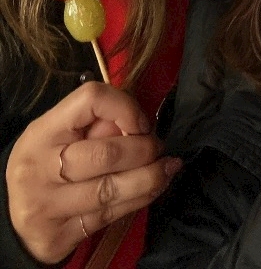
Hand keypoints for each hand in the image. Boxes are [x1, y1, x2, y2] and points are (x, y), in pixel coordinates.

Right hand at [7, 81, 181, 264]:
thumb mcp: (61, 133)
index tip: (141, 122)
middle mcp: (40, 169)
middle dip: (144, 149)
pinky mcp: (57, 237)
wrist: (13, 217)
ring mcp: (47, 207)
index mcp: (42, 132)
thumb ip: (98, 123)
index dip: (125, 107)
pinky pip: (109, 216)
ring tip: (168, 167)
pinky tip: (154, 189)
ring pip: (112, 190)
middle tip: (159, 147)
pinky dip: (139, 200)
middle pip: (107, 153)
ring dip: (151, 177)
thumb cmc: (48, 163)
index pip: (91, 100)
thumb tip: (141, 125)